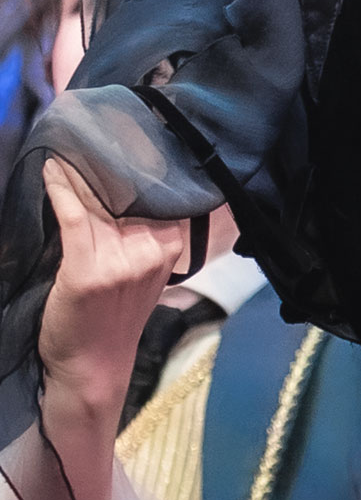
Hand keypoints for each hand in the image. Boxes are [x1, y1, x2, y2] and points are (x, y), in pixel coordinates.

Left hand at [36, 160, 185, 414]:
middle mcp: (153, 250)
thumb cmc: (112, 320)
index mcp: (171, 247)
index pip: (158, 194)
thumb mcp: (141, 275)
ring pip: (99, 200)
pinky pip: (74, 216)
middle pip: (129, 192)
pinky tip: (50, 170)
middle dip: (108, 162)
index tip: (124, 137)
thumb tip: (125, 193)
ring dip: (77, 170)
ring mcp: (123, 260)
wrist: (93, 366)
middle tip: (91, 132)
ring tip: (66, 145)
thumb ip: (141, 238)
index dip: (140, 165)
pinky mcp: (88, 270)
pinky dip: (60, 190)